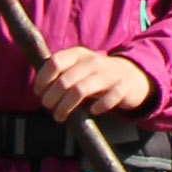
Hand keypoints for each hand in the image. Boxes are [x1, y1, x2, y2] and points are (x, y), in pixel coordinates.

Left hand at [34, 44, 156, 123]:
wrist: (133, 76)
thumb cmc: (98, 75)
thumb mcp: (80, 68)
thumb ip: (62, 74)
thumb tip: (40, 91)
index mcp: (79, 54)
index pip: (55, 62)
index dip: (43, 78)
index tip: (39, 93)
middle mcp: (93, 61)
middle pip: (65, 80)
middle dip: (52, 97)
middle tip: (48, 108)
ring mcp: (109, 74)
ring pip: (81, 90)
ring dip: (66, 106)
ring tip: (59, 116)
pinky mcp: (123, 87)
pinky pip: (108, 98)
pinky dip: (98, 107)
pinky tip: (91, 112)